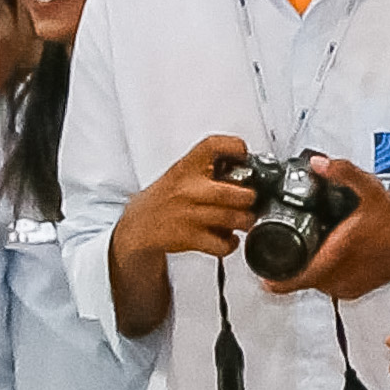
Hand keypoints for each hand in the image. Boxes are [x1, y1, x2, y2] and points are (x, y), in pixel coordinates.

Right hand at [121, 135, 258, 261]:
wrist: (139, 223)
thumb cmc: (169, 196)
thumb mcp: (185, 171)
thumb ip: (212, 166)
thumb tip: (249, 167)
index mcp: (188, 167)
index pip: (213, 145)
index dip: (234, 147)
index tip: (243, 154)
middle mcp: (189, 189)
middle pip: (234, 192)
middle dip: (249, 198)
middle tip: (249, 199)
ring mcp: (189, 214)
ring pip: (233, 218)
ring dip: (245, 221)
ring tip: (242, 219)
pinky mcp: (190, 238)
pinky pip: (222, 244)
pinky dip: (231, 243)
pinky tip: (227, 237)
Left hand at [275, 156, 389, 301]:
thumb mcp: (371, 191)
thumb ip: (344, 173)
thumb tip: (318, 163)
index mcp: (335, 257)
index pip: (293, 280)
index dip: (273, 278)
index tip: (260, 271)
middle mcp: (337, 278)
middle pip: (300, 277)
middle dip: (291, 261)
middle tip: (289, 241)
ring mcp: (344, 288)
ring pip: (313, 281)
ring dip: (309, 266)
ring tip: (314, 244)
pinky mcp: (351, 291)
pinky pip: (328, 284)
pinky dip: (325, 271)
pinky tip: (332, 253)